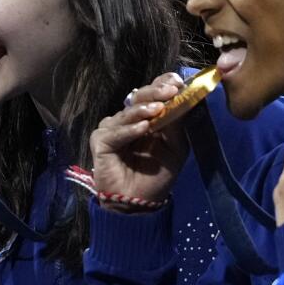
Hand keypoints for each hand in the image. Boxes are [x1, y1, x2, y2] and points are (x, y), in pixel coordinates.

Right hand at [89, 72, 188, 211]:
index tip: (177, 81)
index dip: (163, 84)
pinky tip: (143, 127)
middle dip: (155, 92)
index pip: (152, 93)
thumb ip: (177, 125)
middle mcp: (128, 119)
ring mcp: (113, 129)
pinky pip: (115, 132)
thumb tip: (183, 100)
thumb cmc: (157, 176)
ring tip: (158, 109)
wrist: (140, 203)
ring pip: (127, 112)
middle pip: (139, 97)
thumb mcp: (176, 148)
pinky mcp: (101, 142)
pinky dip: (129, 130)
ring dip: (143, 110)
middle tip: (170, 90)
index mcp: (147, 117)